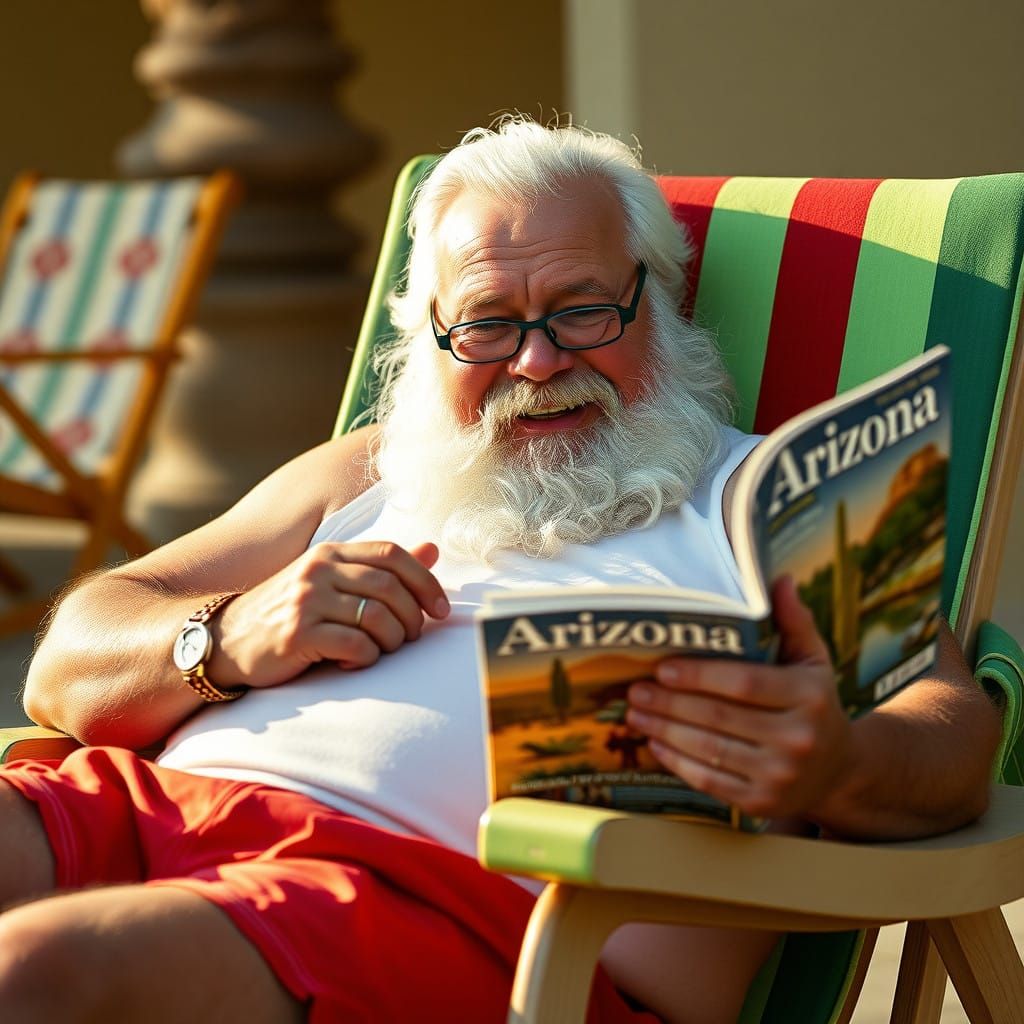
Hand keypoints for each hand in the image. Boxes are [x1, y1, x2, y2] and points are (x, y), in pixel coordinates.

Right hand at [209, 541, 448, 688]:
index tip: (442, 609)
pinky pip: (355, 645)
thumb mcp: (331, 582)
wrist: (227, 642)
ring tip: (383, 650)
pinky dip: (367, 658)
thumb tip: (432, 550)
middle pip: (391, 587)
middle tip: (412, 638)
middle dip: (413, 618)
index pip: (392, 555)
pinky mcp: (297, 634)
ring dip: (393, 641)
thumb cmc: (288, 614)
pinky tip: (356, 662)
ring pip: (378, 618)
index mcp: (330, 553)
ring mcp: (306, 600)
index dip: (426, 581)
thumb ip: (379, 568)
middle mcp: (318, 570)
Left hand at [625, 576, 852, 819]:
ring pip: (709, 749)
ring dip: (664, 730)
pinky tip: (655, 743)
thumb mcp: (812, 660)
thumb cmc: (815, 704)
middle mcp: (798, 738)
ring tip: (635, 712)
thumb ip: (793, 621)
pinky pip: (710, 781)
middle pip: (719, 716)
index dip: (698, 676)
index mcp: (809, 695)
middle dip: (669, 703)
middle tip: (635, 689)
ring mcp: (781, 775)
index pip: (744, 683)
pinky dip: (677, 762)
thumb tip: (777, 578)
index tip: (662, 667)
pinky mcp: (762, 803)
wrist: (839, 772)